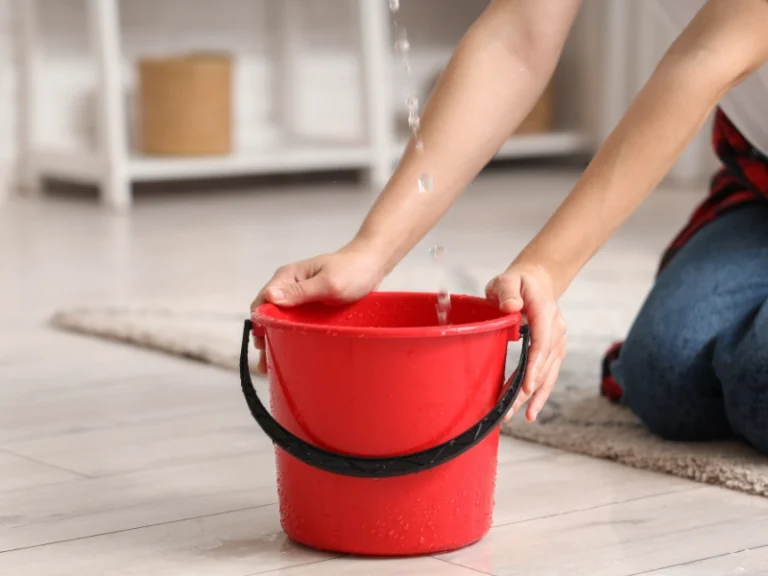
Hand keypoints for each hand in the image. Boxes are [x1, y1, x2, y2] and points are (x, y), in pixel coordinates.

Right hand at [250, 243, 384, 373]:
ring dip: (276, 339)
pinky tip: (290, 352)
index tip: (263, 344)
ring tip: (273, 363)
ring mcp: (300, 298)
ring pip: (281, 321)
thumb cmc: (352, 270)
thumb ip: (300, 291)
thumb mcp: (327, 283)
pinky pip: (296, 322)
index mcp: (288, 277)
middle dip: (265, 337)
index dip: (260, 323)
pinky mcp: (311, 307)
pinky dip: (291, 336)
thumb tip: (270, 297)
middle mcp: (290, 287)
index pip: (263, 302)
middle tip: (264, 363)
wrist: (372, 266)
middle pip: (269, 314)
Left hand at [485, 262, 565, 422]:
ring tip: (519, 417)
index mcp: (545, 312)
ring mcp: (558, 341)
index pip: (542, 342)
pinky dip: (540, 393)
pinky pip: (549, 374)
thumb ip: (506, 292)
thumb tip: (512, 308)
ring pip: (548, 373)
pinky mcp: (554, 351)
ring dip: (534, 397)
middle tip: (508, 411)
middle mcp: (557, 329)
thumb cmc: (517, 282)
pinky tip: (531, 411)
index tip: (525, 386)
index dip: (534, 365)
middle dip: (527, 390)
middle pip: (544, 364)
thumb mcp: (506, 280)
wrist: (536, 281)